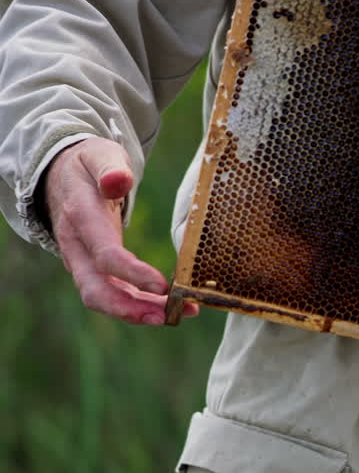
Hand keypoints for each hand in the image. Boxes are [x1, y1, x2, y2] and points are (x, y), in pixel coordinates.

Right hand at [42, 137, 196, 324]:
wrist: (62, 173)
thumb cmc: (89, 164)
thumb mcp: (100, 155)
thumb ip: (110, 168)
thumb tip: (120, 181)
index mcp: (81, 217)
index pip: (104, 254)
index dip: (133, 273)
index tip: (164, 285)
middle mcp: (77, 246)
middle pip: (96, 290)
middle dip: (131, 308)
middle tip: (168, 316)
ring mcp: (82, 261)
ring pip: (105, 297)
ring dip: (141, 311)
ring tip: (182, 314)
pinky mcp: (95, 268)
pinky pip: (115, 293)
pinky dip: (141, 303)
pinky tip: (172, 306)